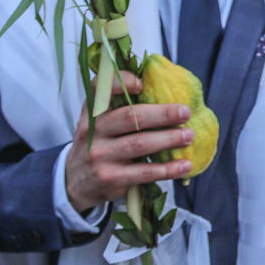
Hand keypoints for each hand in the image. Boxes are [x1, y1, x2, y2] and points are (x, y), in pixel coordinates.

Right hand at [64, 71, 195, 213]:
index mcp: (92, 112)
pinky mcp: (111, 179)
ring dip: (169, 139)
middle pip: (130, 117)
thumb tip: (163, 89)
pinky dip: (167, 169)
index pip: (99, 88)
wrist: (76, 183)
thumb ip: (119, 105)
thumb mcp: (99, 122)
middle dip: (162, 113)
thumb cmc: (99, 144)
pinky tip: (184, 165)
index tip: (141, 84)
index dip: (120, 82)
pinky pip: (144, 172)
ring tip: (189, 135)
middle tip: (185, 112)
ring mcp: (100, 156)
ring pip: (140, 144)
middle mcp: (93, 132)